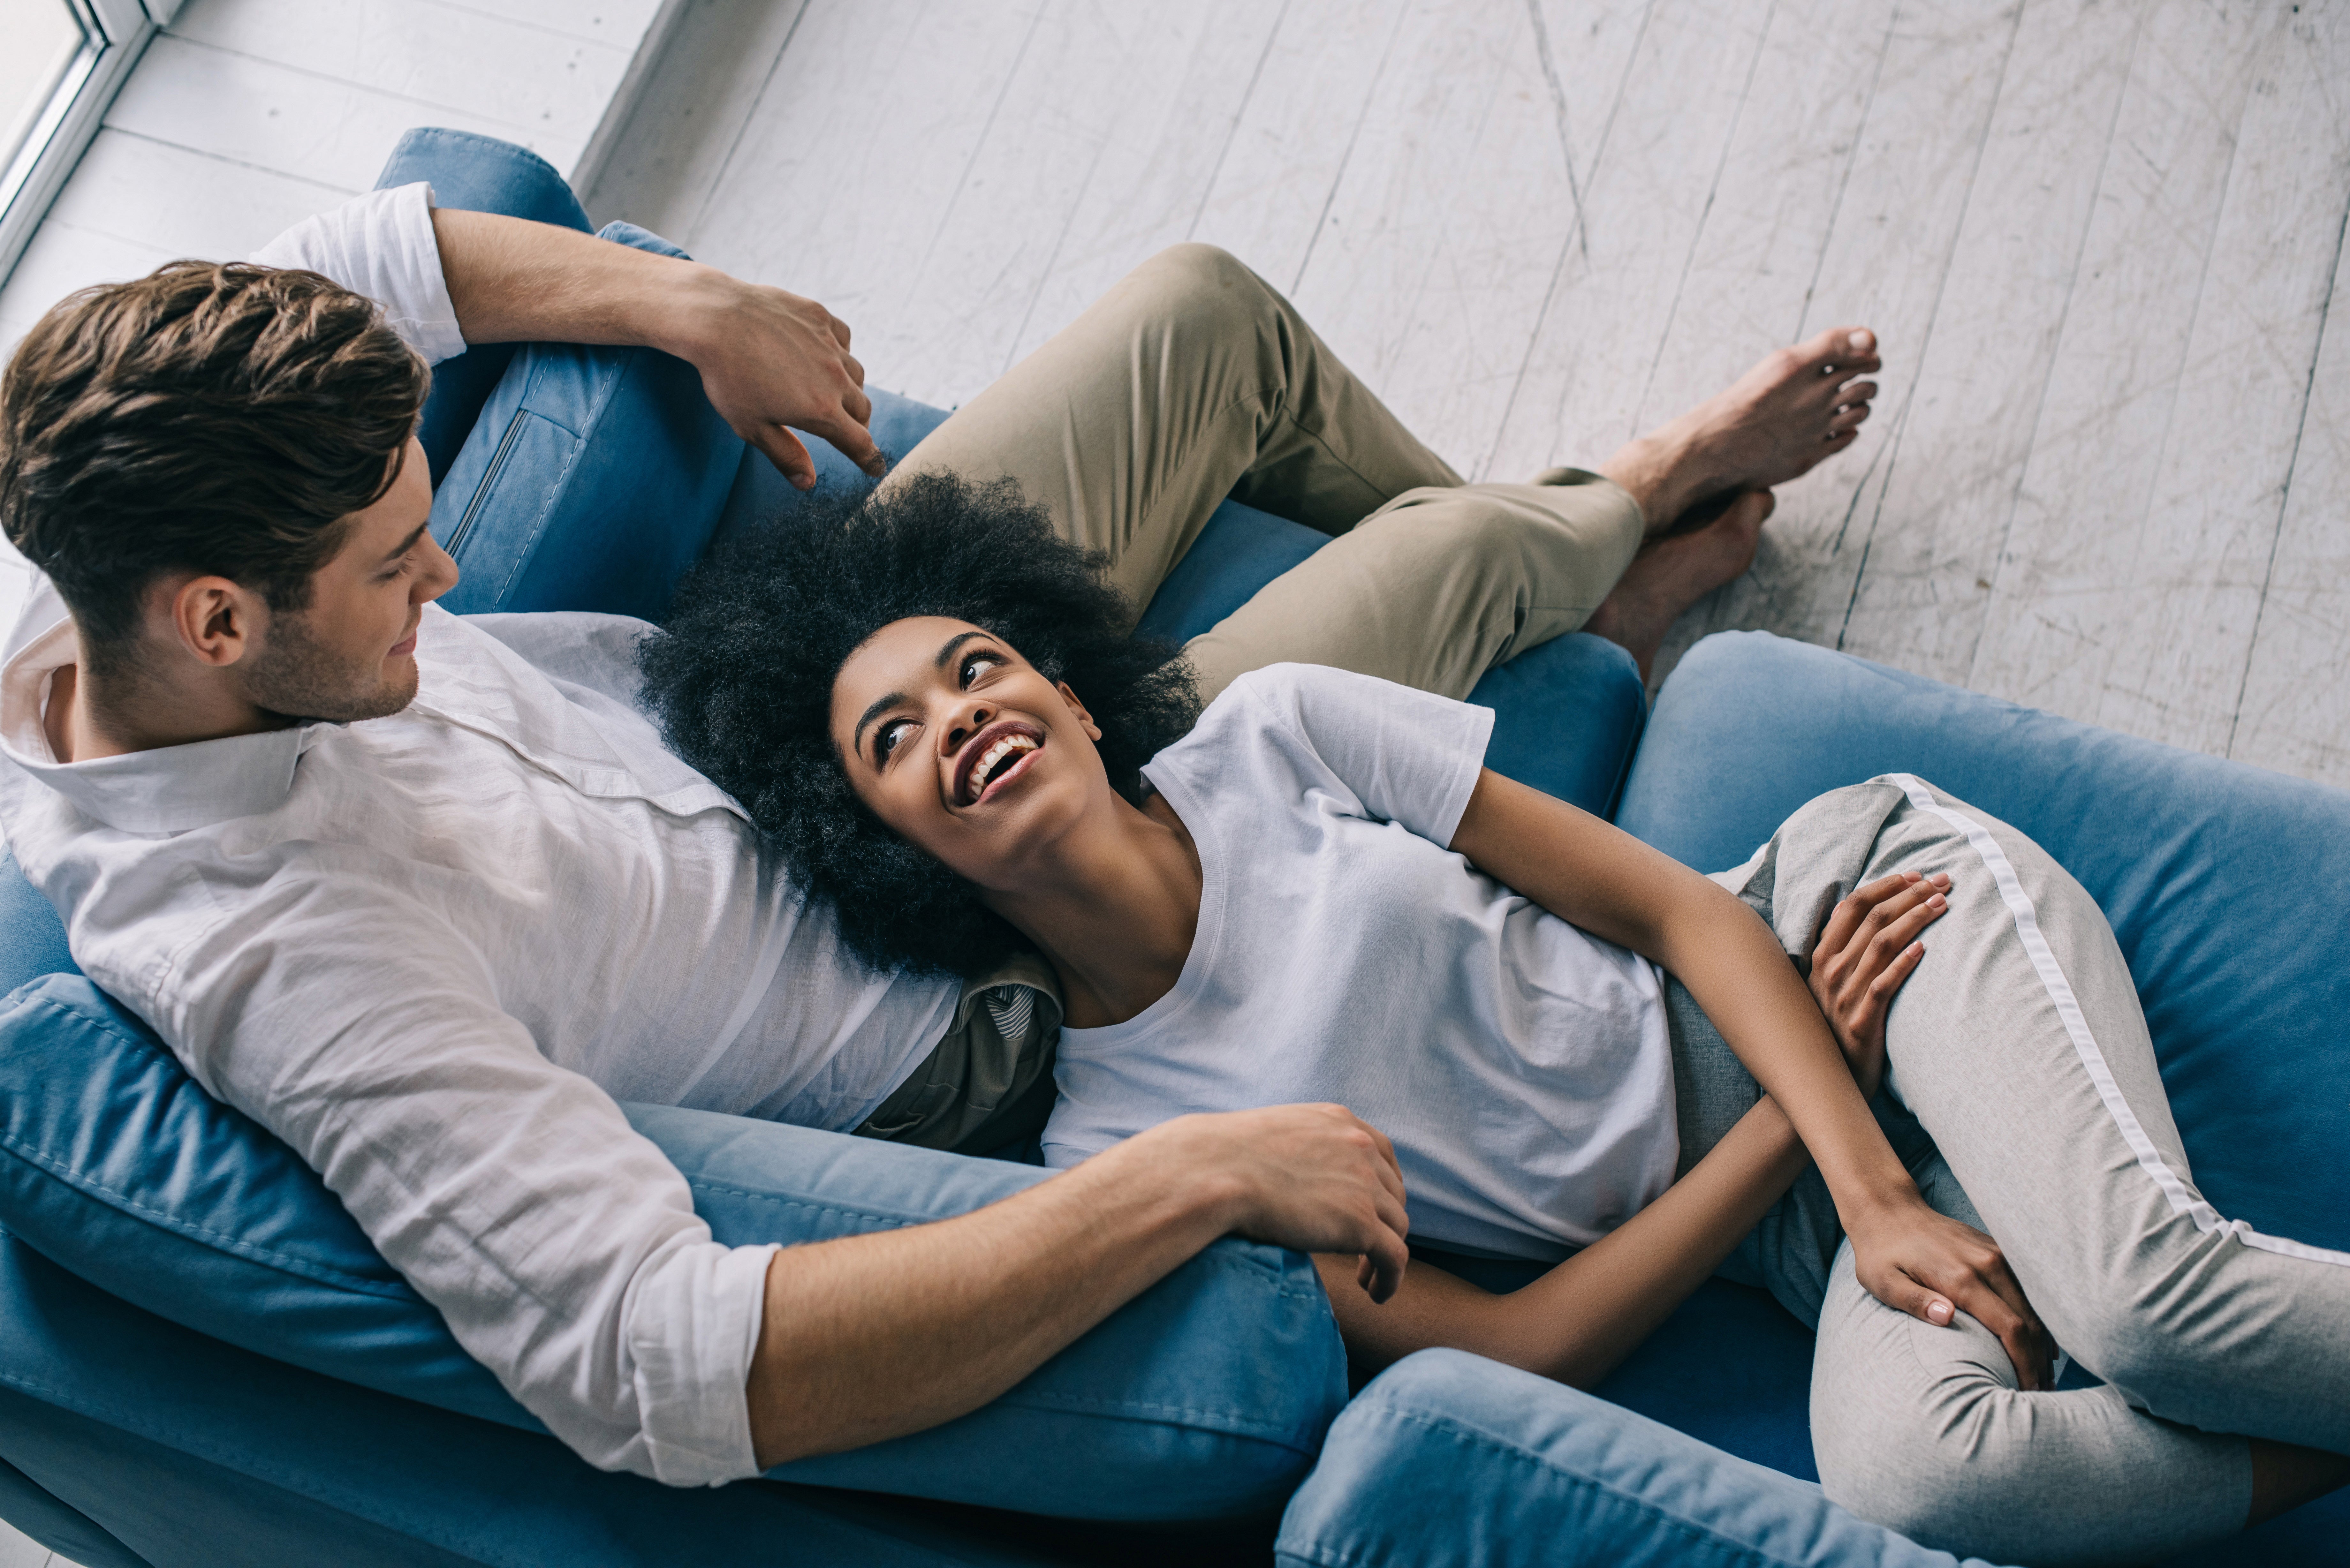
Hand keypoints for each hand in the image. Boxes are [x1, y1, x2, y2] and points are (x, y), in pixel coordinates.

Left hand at [673, 272, 883, 487]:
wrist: (714, 318)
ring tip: (835, 394)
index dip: (870, 459)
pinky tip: (824, 356)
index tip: (875, 467)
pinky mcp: (819, 316)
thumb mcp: (751, 427)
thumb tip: (808, 483)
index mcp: (820, 411)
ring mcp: (828, 344)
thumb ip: (785, 455)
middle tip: (848, 431)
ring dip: (851, 390)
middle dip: (858, 425)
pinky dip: (840, 353)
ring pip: (857, 374)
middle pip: (862, 409)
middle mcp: (833, 378)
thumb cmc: (728, 376)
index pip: (859, 442)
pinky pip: (843, 340)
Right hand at [1140, 1104, 1410, 1302]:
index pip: (1382, 1155)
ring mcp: (1364, 1184)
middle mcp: (1360, 1146)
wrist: (1212, 1170)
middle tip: (1362, 1251)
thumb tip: (1292, 1173)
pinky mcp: (1361, 1222)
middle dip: (1382, 1222)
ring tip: (1364, 1278)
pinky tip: (1376, 1295)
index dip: (1380, 1188)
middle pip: (1392, 1193)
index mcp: (1339, 1121)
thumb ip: (1299, 1148)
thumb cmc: (1223, 1157)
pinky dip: (1391, 1279)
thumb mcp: (1274, 1135)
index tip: (1369, 1212)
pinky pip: (1395, 1258)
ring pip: (1397, 1227)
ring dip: (1384, 1254)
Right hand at [1807, 870, 1948, 1098]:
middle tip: (1943, 882)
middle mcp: (1829, 971)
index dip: (1884, 885)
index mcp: (1822, 955)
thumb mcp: (1832, 983)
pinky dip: (1903, 964)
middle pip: (1872, 918)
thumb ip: (1846, 950)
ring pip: (1881, 944)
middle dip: (1909, 894)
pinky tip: (1923, 949)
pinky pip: (1883, 986)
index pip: (1852, 905)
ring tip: (1943, 904)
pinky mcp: (1861, 1021)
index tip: (1915, 874)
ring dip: (1914, 919)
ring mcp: (1843, 995)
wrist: (1826, 1078)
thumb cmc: (1837, 1024)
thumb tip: (1873, 913)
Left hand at [1845, 1194, 2055, 1388]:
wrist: (1889, 1210)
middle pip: (2030, 1319)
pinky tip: (2041, 1341)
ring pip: (2034, 1304)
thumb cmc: (1882, 1253)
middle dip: (2039, 1359)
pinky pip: (2028, 1288)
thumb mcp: (1883, 1281)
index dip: (2023, 1362)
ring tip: (2044, 1374)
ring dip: (2042, 1341)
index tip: (2027, 1390)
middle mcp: (1987, 1263)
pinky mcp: (1997, 1249)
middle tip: (2041, 1391)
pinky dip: (2037, 1317)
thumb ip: (1914, 1300)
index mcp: (1962, 1277)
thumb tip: (1946, 1317)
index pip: (2010, 1327)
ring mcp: (1996, 1253)